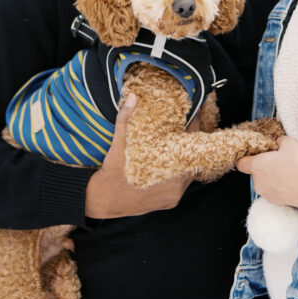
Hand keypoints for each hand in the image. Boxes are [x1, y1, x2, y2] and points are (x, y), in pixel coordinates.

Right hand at [84, 94, 195, 217]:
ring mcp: (174, 196)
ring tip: (180, 142)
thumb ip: (127, 119)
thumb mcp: (118, 144)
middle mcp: (175, 185)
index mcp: (167, 168)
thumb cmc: (112, 172)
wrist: (102, 200)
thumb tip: (133, 96)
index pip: (190, 141)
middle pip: (194, 157)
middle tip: (186, 126)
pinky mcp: (170, 202)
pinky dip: (180, 172)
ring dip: (186, 157)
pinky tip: (172, 162)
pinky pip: (182, 184)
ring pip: (190, 171)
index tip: (194, 112)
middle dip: (190, 141)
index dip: (193, 124)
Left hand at [236, 136, 297, 208]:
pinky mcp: (278, 202)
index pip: (241, 163)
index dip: (246, 157)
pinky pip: (274, 191)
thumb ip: (279, 141)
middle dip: (264, 166)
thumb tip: (277, 143)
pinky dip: (280, 186)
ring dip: (272, 176)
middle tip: (278, 159)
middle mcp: (258, 182)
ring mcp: (267, 194)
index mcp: (257, 166)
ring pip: (265, 182)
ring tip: (288, 170)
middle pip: (255, 172)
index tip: (255, 153)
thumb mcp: (289, 143)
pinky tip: (292, 180)